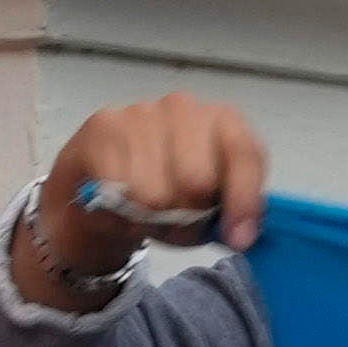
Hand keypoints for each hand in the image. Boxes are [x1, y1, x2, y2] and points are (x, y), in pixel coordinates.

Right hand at [10, 95, 269, 314]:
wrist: (103, 189)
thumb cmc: (170, 197)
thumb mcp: (212, 208)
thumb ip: (232, 213)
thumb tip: (241, 236)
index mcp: (223, 121)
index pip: (244, 153)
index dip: (243, 201)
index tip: (237, 239)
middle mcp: (184, 107)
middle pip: (197, 180)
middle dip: (188, 215)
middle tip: (177, 221)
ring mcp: (141, 113)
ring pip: (155, 194)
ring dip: (151, 219)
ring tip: (145, 212)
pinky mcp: (103, 128)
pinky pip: (119, 190)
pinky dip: (120, 210)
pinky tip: (119, 201)